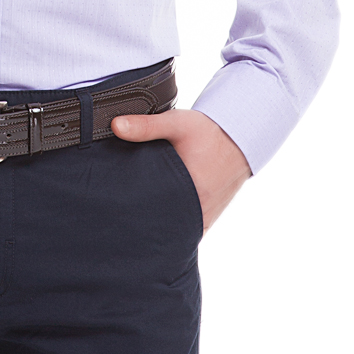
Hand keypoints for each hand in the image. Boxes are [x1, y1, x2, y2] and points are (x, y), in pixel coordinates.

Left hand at [111, 108, 250, 232]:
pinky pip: (185, 229)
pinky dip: (172, 225)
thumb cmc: (208, 131)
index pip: (155, 212)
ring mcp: (204, 217)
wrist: (239, 139)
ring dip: (158, 224)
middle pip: (163, 224)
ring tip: (135, 217)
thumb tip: (115, 126)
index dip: (136, 212)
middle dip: (143, 220)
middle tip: (121, 213)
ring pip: (174, 230)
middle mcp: (199, 209)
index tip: (119, 208)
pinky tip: (156, 218)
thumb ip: (146, 125)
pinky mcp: (207, 217)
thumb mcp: (177, 123)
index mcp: (191, 190)